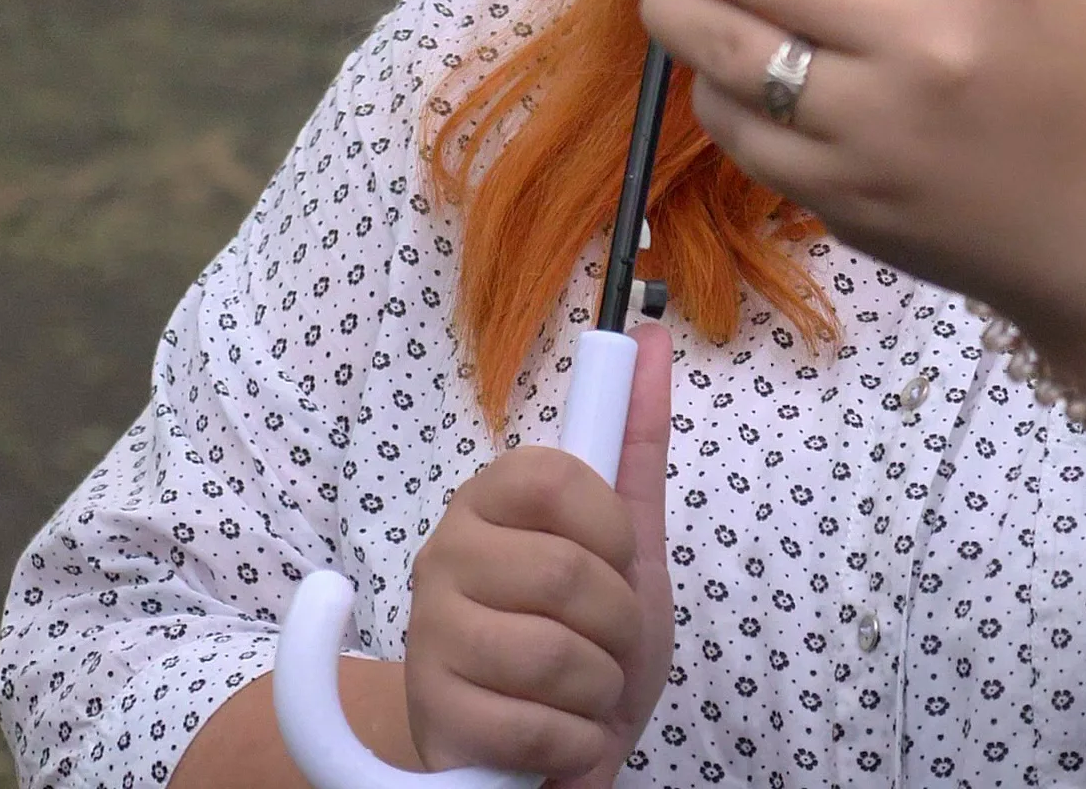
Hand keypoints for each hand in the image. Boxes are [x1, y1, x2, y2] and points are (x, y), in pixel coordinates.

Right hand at [401, 320, 673, 785]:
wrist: (546, 753)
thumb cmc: (586, 638)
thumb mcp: (628, 545)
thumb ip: (636, 445)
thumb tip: (657, 339)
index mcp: (489, 502)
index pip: (553, 475)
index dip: (607, 528)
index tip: (617, 557)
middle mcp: (444, 555)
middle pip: (567, 574)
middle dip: (618, 627)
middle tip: (604, 645)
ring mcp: (429, 636)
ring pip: (553, 656)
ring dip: (599, 690)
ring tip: (582, 693)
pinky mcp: (432, 716)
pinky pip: (534, 727)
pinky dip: (573, 743)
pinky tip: (558, 737)